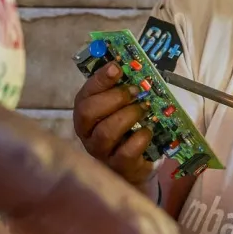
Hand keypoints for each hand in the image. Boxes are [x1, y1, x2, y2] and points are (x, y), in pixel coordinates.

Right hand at [74, 63, 154, 187]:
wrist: (137, 164)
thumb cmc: (128, 129)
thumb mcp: (123, 107)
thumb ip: (122, 88)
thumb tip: (130, 66)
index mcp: (85, 114)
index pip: (85, 94)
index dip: (100, 79)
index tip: (116, 67)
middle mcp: (88, 133)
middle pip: (88, 112)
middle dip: (113, 97)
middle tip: (135, 91)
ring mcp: (101, 152)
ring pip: (105, 132)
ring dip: (127, 116)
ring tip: (143, 108)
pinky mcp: (118, 167)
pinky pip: (125, 153)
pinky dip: (139, 139)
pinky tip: (148, 131)